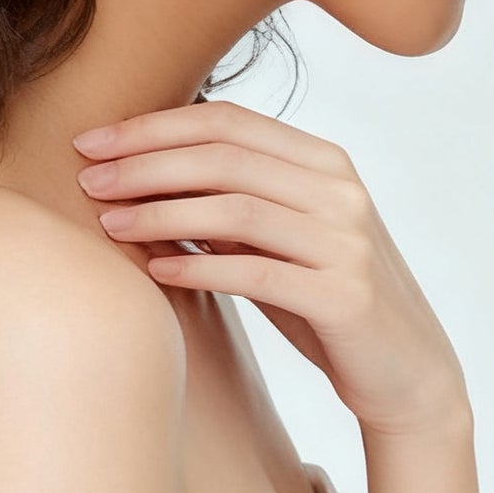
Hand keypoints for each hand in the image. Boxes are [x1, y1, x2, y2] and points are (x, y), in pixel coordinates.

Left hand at [72, 99, 469, 436]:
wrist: (406, 372)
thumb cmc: (325, 301)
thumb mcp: (279, 241)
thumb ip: (230, 203)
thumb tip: (139, 174)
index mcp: (325, 162)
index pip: (229, 120)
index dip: (154, 125)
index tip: (93, 140)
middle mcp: (340, 190)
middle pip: (226, 157)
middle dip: (146, 162)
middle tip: (87, 176)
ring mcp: (346, 241)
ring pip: (237, 210)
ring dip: (161, 212)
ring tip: (108, 221)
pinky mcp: (345, 295)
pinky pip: (257, 273)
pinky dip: (200, 267)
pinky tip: (156, 270)